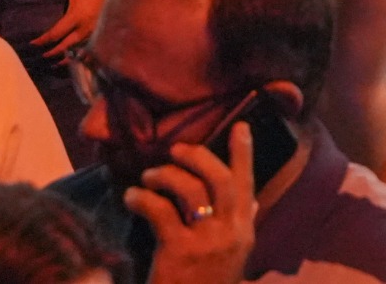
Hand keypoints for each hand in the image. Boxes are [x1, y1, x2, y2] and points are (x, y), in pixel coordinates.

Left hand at [33, 0, 114, 59]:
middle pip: (66, 47)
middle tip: (43, 56)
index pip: (55, 34)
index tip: (32, 43)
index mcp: (76, 16)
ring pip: (79, 50)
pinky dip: (81, 53)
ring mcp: (95, 30)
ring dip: (67, 56)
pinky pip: (89, 46)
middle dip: (53, 53)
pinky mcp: (102, 30)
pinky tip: (76, 57)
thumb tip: (41, 0)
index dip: (42, 40)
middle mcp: (85, 27)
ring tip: (57, 63)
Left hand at [131, 122, 258, 283]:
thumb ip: (241, 228)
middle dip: (198, 157)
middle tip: (177, 149)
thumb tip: (254, 199)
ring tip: (148, 177)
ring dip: (166, 175)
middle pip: (219, 179)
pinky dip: (142, 198)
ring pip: (190, 189)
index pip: (247, 184)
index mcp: (244, 233)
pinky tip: (131, 197)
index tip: (241, 126)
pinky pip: (160, 210)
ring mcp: (207, 242)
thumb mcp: (233, 259)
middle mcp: (232, 233)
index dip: (244, 153)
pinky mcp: (180, 250)